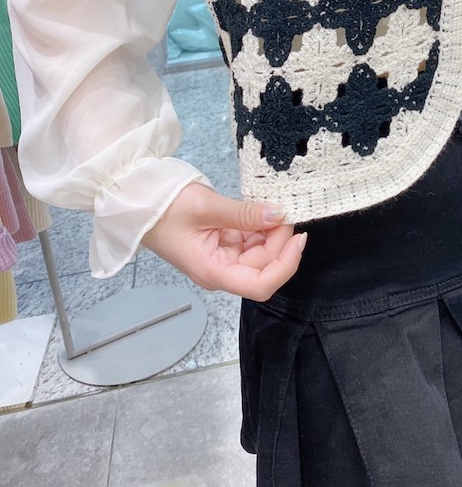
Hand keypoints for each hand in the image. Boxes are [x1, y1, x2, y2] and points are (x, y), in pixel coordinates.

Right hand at [141, 182, 305, 298]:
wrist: (139, 202)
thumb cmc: (164, 208)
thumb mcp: (206, 207)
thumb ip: (244, 213)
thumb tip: (279, 214)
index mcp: (213, 272)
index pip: (260, 285)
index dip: (286, 265)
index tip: (298, 237)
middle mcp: (221, 271)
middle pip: (264, 266)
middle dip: (279, 240)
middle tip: (283, 208)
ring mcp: (223, 258)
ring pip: (261, 253)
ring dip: (271, 232)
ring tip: (271, 205)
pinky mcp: (223, 245)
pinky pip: (251, 240)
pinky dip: (261, 226)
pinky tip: (260, 209)